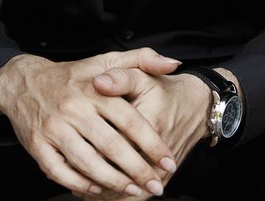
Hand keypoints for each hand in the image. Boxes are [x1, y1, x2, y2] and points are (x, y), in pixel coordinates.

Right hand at [0, 47, 179, 196]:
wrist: (24, 82)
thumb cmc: (72, 75)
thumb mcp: (106, 60)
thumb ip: (141, 59)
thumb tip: (173, 63)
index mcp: (95, 89)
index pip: (130, 120)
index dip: (152, 143)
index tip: (168, 160)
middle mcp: (75, 108)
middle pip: (112, 146)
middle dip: (138, 170)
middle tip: (156, 186)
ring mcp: (54, 128)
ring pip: (88, 162)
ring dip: (113, 182)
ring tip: (133, 191)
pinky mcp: (37, 145)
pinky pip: (59, 171)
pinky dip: (78, 183)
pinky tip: (95, 189)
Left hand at [80, 67, 212, 200]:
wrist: (194, 106)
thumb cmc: (163, 90)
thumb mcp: (142, 75)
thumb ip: (120, 76)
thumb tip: (98, 82)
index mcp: (148, 122)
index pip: (111, 142)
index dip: (88, 146)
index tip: (70, 144)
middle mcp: (155, 151)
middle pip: (116, 170)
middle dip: (91, 172)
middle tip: (70, 167)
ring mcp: (160, 169)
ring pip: (126, 190)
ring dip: (103, 190)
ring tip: (81, 185)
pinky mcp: (162, 178)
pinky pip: (137, 195)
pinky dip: (116, 196)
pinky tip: (99, 193)